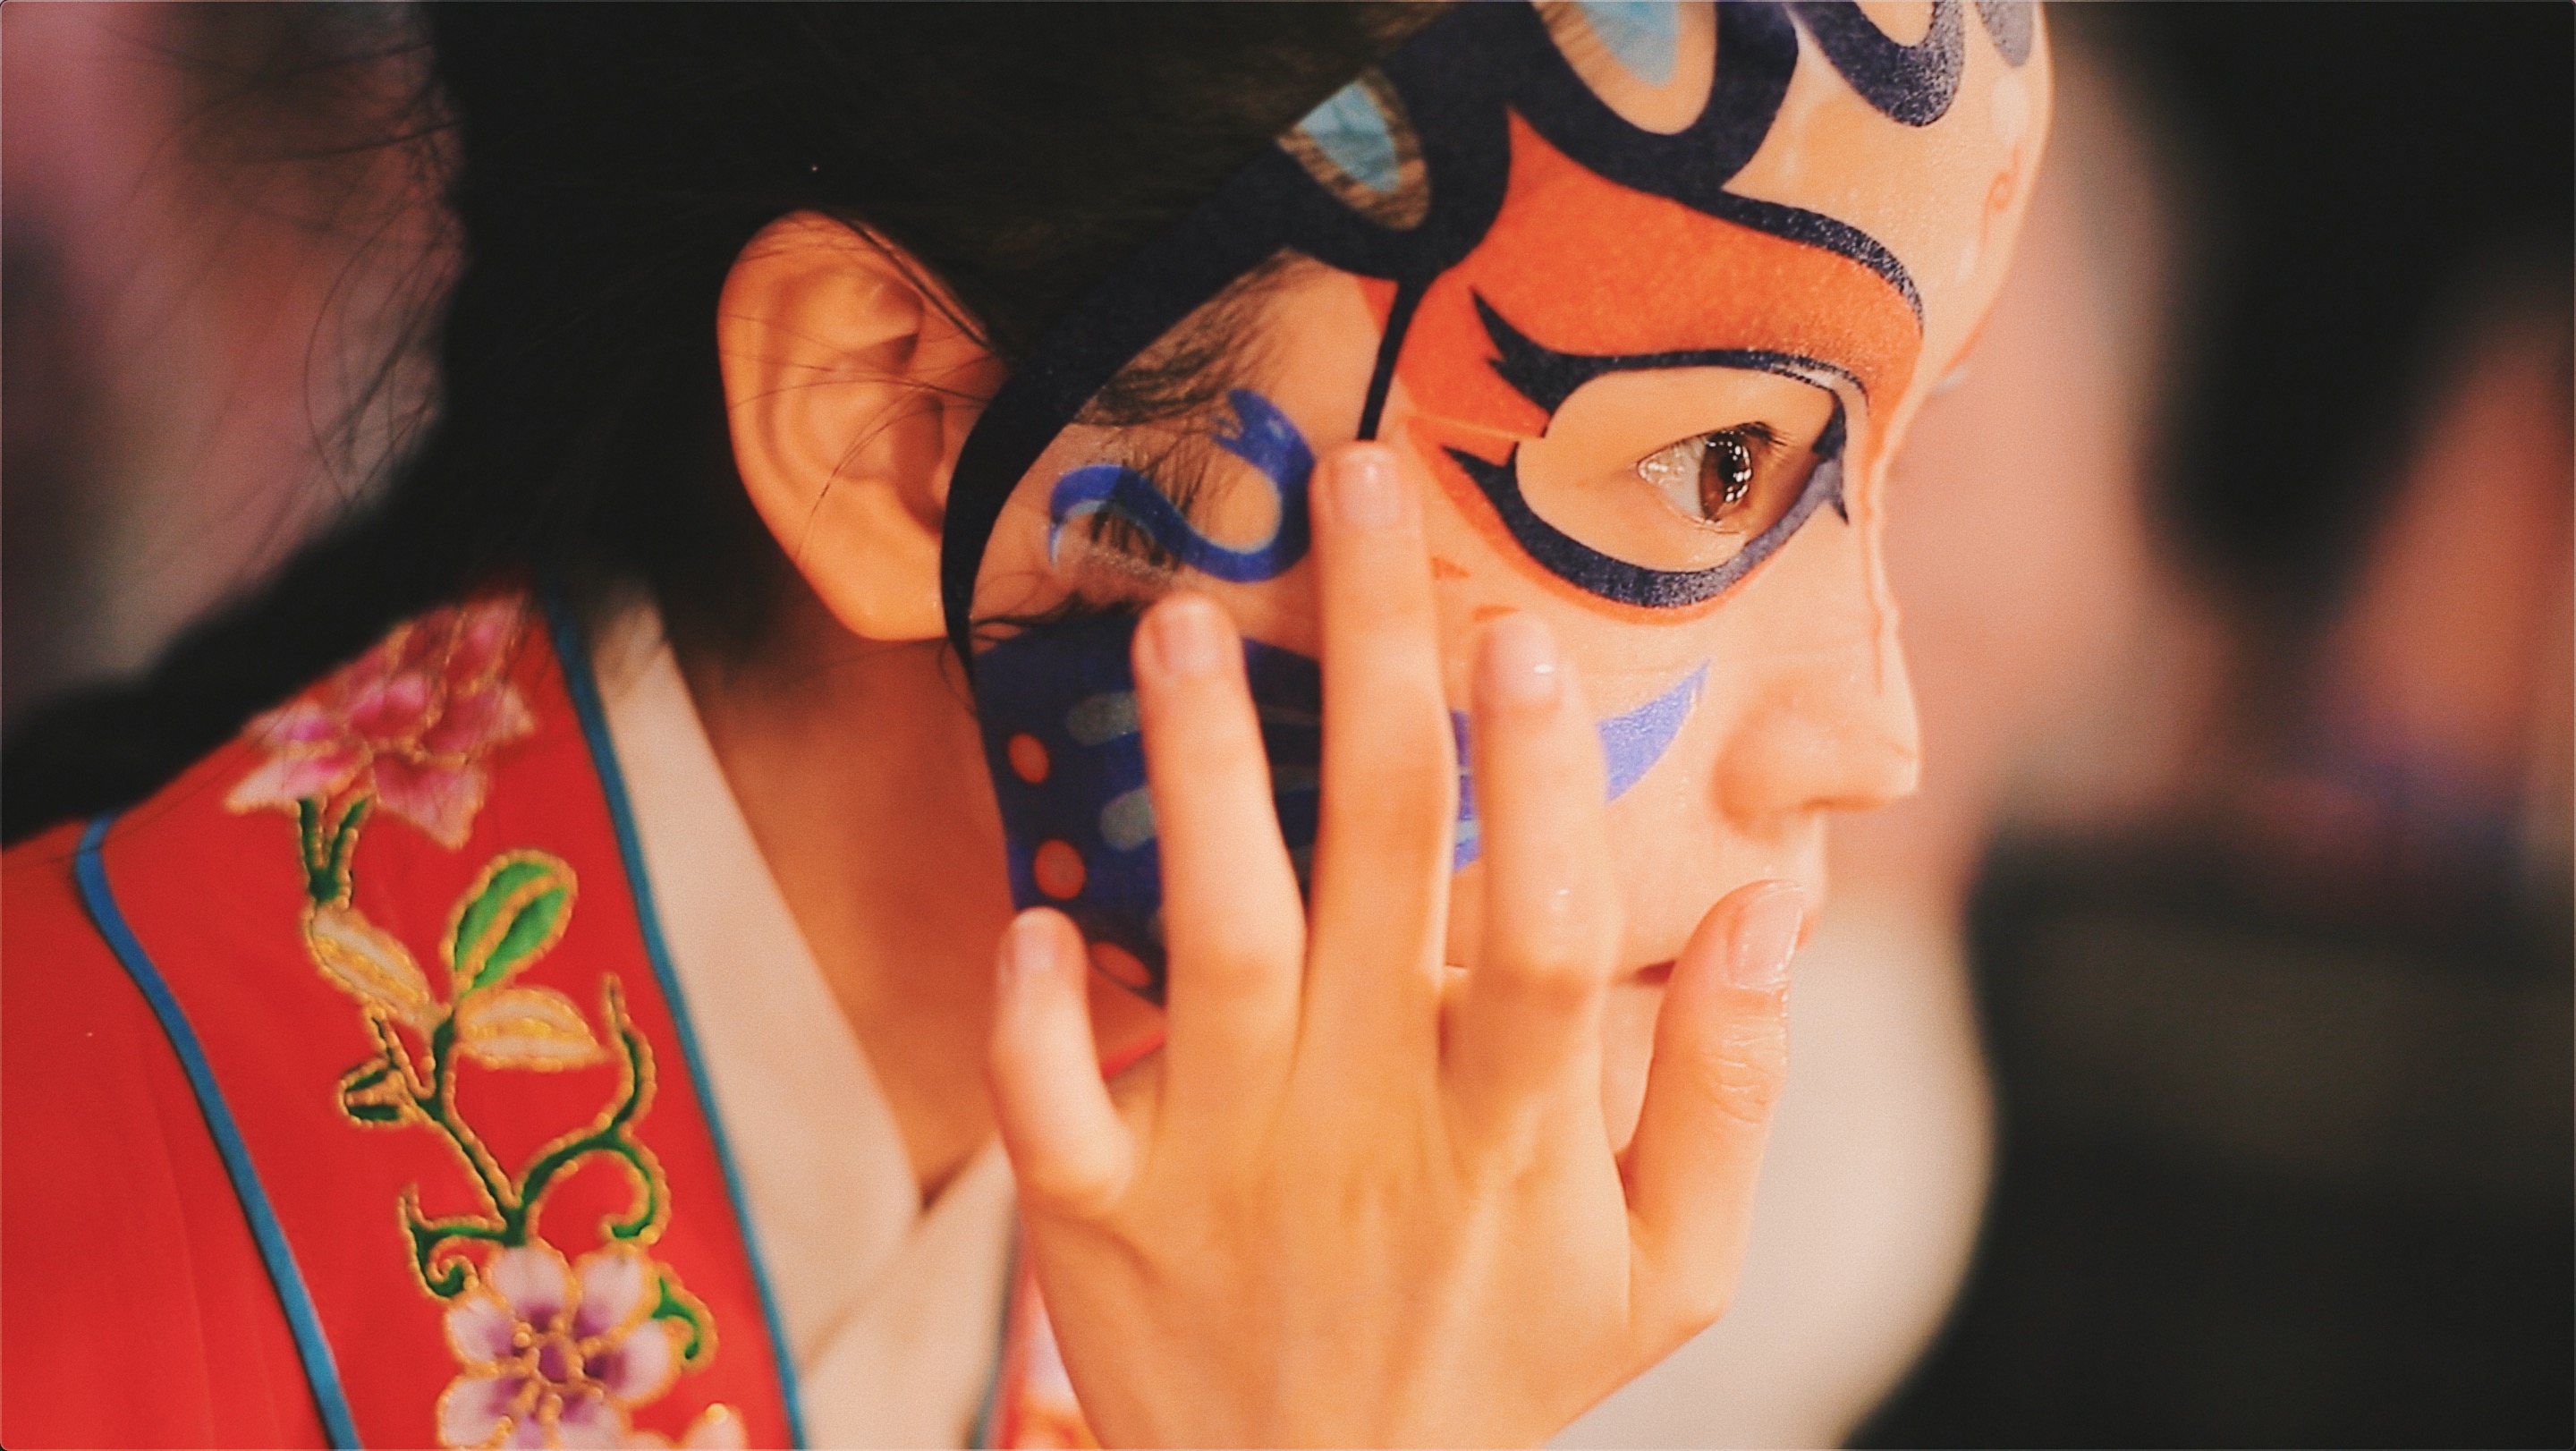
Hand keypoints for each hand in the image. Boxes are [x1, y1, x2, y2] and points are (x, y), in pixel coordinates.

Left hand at [986, 442, 1804, 1446]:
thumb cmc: (1502, 1372)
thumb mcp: (1667, 1271)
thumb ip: (1729, 1093)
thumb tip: (1775, 905)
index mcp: (1510, 1129)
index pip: (1543, 931)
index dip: (1542, 785)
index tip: (1523, 637)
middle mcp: (1365, 1123)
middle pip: (1376, 865)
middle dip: (1371, 665)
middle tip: (1356, 489)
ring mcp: (1223, 1166)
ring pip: (1207, 940)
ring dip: (1191, 775)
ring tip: (1175, 619)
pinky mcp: (1099, 1214)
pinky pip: (1051, 1097)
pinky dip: (1036, 1006)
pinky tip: (1041, 909)